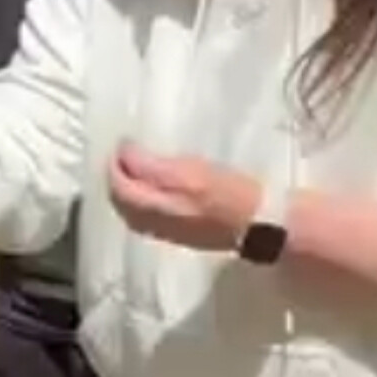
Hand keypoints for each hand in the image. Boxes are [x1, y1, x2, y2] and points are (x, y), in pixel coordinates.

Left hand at [107, 142, 260, 252]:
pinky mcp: (182, 234)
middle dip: (118, 178)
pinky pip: (147, 217)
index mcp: (156, 208)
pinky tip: (152, 189)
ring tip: (134, 167)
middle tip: (123, 154)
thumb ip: (153, 166)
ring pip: (133, 211)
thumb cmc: (230, 193)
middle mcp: (154, 224)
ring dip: (129, 190)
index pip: (119, 188)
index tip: (121, 142)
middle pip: (122, 202)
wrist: (261, 225)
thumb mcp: (192, 171)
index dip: (115, 164)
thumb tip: (124, 153)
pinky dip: (142, 200)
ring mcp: (167, 232)